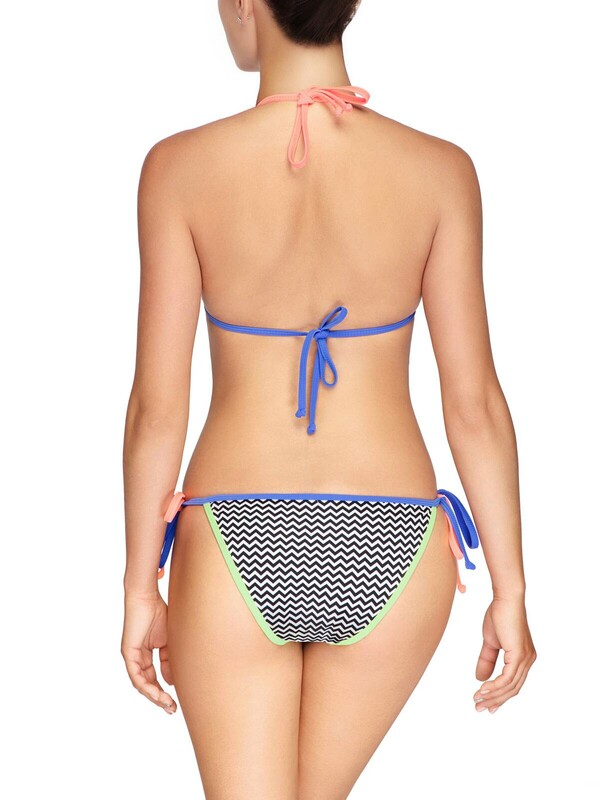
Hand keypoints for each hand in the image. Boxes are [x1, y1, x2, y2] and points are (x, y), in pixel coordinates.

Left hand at [121, 590, 177, 713]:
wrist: (146, 597)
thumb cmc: (159, 612)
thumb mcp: (169, 641)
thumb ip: (169, 660)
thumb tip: (170, 682)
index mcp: (146, 654)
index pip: (154, 678)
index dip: (164, 690)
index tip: (175, 701)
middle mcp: (137, 658)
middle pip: (147, 684)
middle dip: (159, 698)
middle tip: (172, 709)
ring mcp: (132, 656)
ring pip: (141, 684)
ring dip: (154, 696)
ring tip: (167, 704)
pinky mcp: (128, 653)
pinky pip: (136, 676)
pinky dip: (146, 686)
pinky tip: (156, 694)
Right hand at [473, 596, 536, 712]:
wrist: (505, 599)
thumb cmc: (499, 615)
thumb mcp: (490, 642)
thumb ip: (487, 660)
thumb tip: (480, 678)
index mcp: (523, 658)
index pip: (513, 684)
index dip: (499, 696)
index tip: (486, 704)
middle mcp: (528, 661)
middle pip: (512, 689)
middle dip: (494, 700)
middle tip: (478, 707)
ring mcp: (525, 659)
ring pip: (510, 686)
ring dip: (492, 695)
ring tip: (477, 700)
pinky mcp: (519, 655)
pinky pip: (507, 678)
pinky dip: (495, 686)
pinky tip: (482, 689)